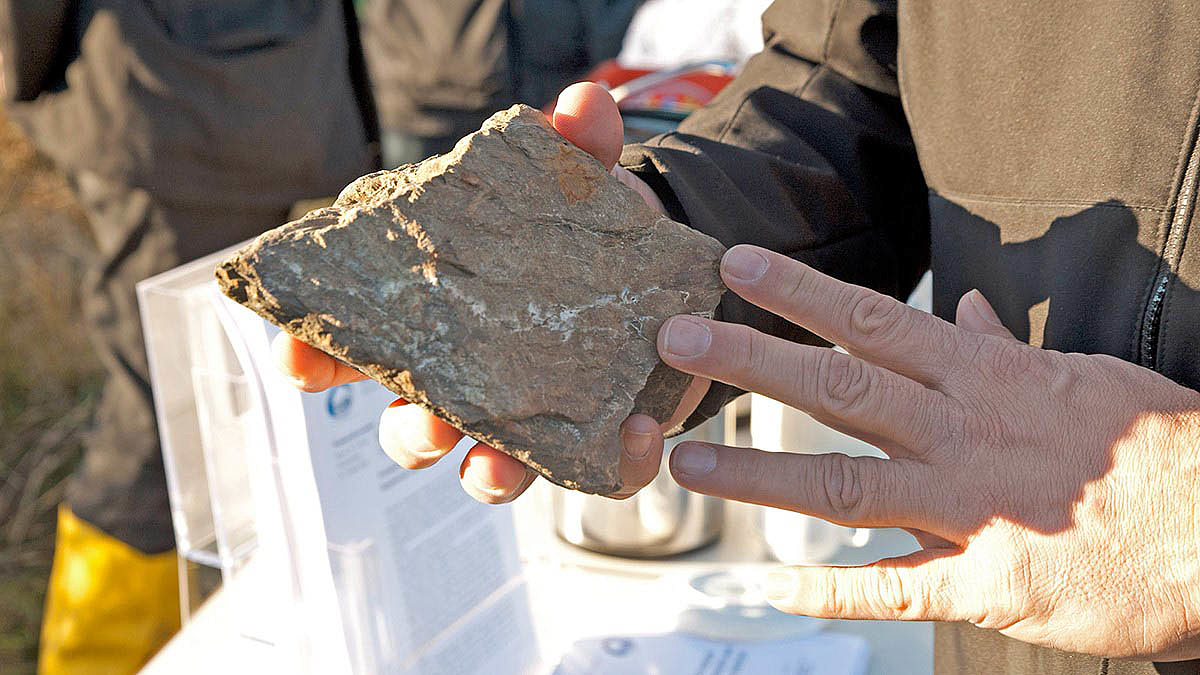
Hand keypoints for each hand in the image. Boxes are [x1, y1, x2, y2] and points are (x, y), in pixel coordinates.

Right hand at [274, 81, 708, 502]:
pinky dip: (616, 461)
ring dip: (484, 472)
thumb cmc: (590, 238)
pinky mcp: (598, 440)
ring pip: (483, 469)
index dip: (316, 354)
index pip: (356, 339)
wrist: (669, 285)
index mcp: (440, 314)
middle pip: (410, 424)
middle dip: (409, 430)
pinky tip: (638, 433)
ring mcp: (528, 420)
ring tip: (499, 462)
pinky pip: (596, 471)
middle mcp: (470, 379)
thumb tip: (581, 105)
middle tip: (426, 420)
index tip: (298, 360)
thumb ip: (575, 148)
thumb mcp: (580, 189)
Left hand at [658, 244, 1199, 659]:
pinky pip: (895, 589)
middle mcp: (963, 435)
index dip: (798, 292)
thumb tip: (959, 313)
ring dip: (760, 475)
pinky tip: (779, 592)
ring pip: (845, 486)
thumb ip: (1004, 350)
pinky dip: (834, 591)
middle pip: (839, 389)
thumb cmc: (1156, 447)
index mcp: (985, 379)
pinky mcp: (984, 583)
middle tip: (675, 341)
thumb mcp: (1082, 375)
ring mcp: (969, 510)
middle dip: (752, 361)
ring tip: (687, 464)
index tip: (737, 265)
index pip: (873, 321)